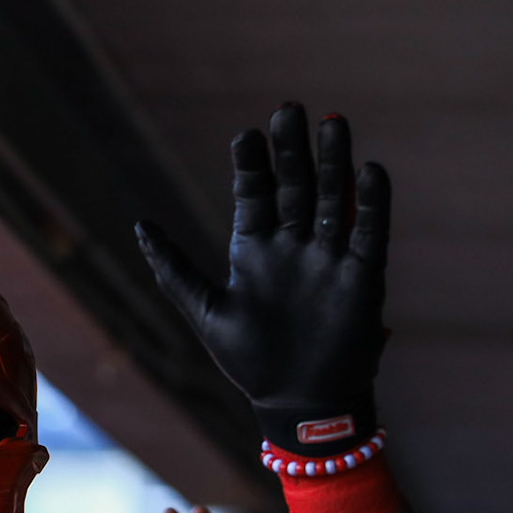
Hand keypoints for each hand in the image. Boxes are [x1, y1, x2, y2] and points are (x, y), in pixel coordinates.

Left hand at [134, 104, 390, 456]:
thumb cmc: (248, 360)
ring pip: (333, 199)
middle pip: (296, 186)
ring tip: (332, 123)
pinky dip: (372, 204)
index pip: (254, 194)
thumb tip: (140, 225)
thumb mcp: (206, 311)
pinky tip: (370, 170)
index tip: (247, 134)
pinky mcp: (361, 275)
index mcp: (254, 248)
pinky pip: (369, 233)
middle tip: (290, 110)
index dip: (252, 165)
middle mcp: (293, 244)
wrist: (297, 402)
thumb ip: (174, 269)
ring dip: (334, 163)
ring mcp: (328, 257)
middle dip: (293, 151)